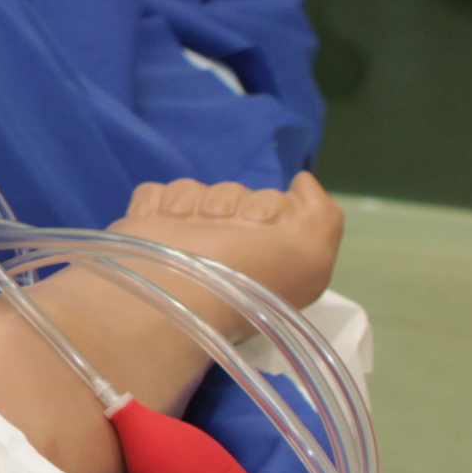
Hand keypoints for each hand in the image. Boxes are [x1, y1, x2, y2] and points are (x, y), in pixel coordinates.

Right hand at [118, 173, 343, 310]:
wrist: (175, 290)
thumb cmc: (247, 276)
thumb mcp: (311, 254)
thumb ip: (322, 214)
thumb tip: (301, 182)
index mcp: (266, 253)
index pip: (273, 199)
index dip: (269, 209)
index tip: (262, 229)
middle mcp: (229, 245)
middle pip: (233, 190)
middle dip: (229, 205)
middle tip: (221, 238)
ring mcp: (187, 235)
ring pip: (195, 188)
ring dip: (191, 205)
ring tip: (186, 235)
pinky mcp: (149, 224)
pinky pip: (156, 192)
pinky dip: (157, 204)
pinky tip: (162, 224)